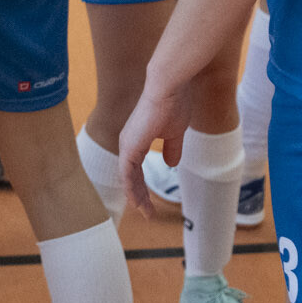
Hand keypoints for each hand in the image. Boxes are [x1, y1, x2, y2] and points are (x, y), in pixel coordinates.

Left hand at [117, 80, 192, 215]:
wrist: (169, 88)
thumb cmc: (174, 104)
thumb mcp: (174, 132)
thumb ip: (172, 148)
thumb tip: (171, 163)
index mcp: (138, 138)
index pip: (136, 169)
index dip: (142, 186)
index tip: (150, 202)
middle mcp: (129, 142)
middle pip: (131, 176)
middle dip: (139, 195)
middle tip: (148, 213)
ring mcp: (128, 144)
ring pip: (128, 178)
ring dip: (136, 196)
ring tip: (145, 213)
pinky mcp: (130, 146)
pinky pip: (127, 173)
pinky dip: (131, 189)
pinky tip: (137, 202)